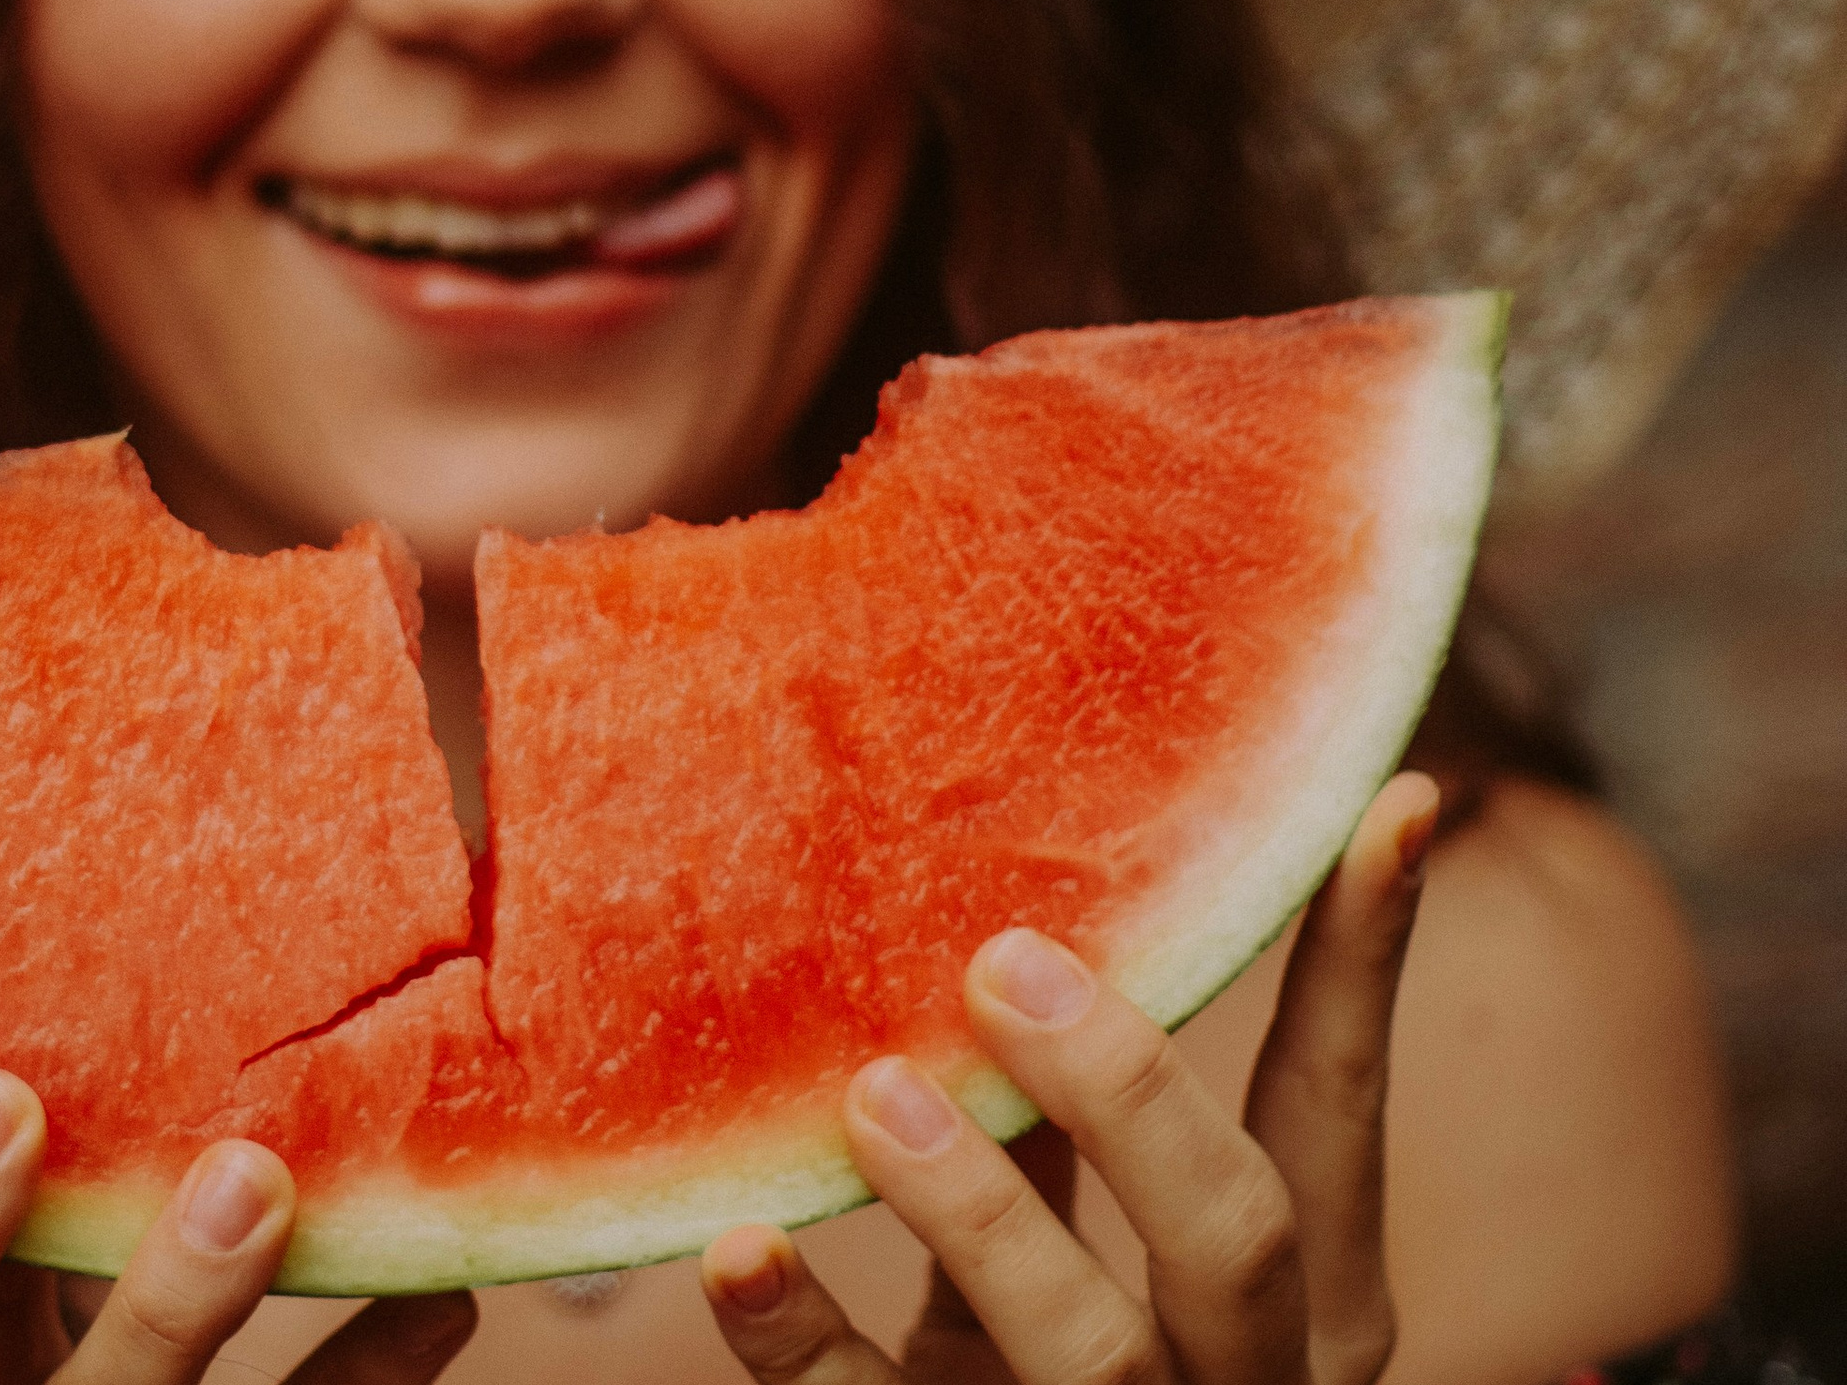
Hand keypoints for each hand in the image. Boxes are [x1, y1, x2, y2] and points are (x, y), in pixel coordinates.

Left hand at [702, 770, 1438, 1384]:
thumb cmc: (1056, 1356)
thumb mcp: (1110, 1242)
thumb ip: (1087, 1124)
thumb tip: (1026, 910)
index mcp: (1296, 1302)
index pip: (1333, 1113)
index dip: (1360, 967)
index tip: (1389, 802)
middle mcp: (1229, 1381)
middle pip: (1233, 1238)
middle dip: (1129, 1094)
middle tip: (1005, 964)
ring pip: (1088, 1348)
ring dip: (981, 1212)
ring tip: (875, 1094)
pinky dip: (797, 1337)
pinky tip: (739, 1247)